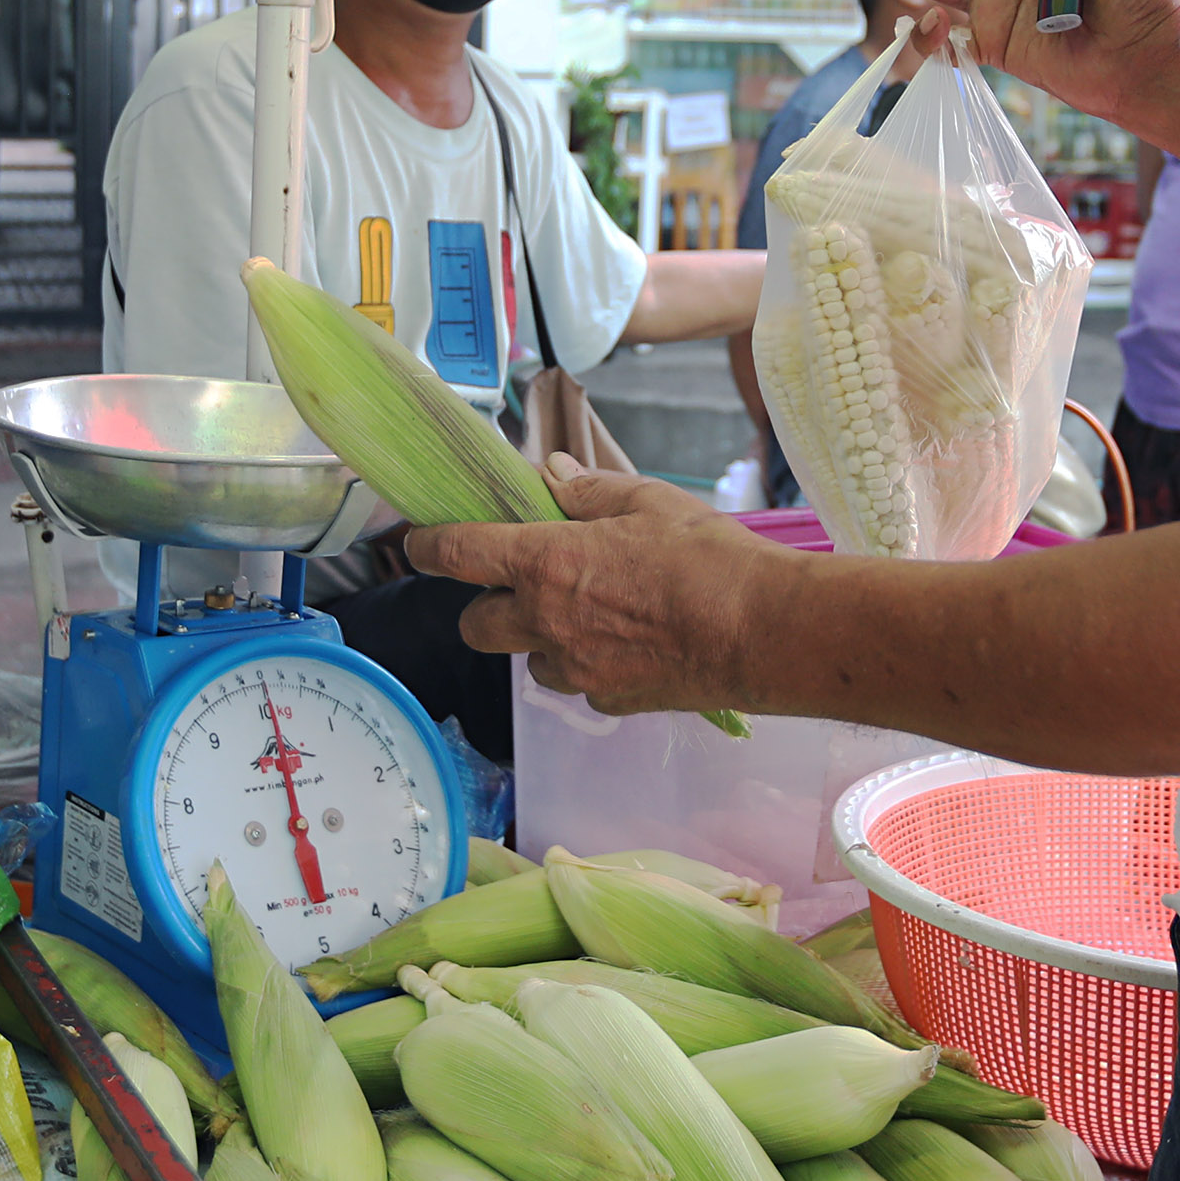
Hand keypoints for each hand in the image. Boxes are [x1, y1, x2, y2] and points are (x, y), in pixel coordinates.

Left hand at [403, 459, 794, 717]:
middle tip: (514, 584)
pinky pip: (575, 682)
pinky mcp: (607, 701)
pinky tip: (623, 642)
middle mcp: (547, 621)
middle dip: (482, 605)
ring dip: (537, 637)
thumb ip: (589, 492)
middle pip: (474, 625)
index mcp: (546, 563)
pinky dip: (584, 663)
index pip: (459, 555)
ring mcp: (575, 669)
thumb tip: (552, 479)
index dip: (427, 546)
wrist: (763, 633)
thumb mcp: (648, 502)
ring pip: (526, 657)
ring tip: (584, 613)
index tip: (416, 542)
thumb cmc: (709, 559)